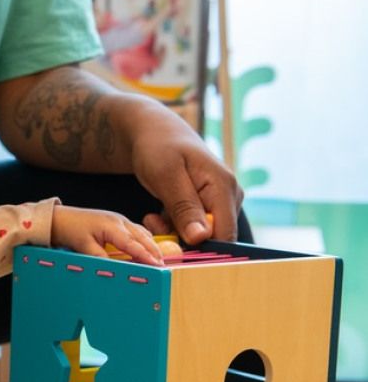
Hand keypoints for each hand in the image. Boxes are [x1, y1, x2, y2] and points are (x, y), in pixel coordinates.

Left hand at [51, 205, 162, 265]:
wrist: (61, 218)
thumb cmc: (71, 230)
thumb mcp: (84, 247)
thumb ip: (101, 258)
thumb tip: (116, 269)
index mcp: (112, 226)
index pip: (134, 244)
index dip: (147, 256)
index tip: (158, 266)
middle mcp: (120, 221)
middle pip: (143, 238)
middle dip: (154, 252)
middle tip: (163, 267)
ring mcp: (120, 220)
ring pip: (142, 233)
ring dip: (151, 246)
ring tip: (158, 260)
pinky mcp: (118, 222)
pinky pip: (136, 231)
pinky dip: (144, 240)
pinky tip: (146, 249)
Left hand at [130, 110, 242, 242]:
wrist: (154, 133)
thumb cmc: (158, 148)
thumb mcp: (166, 176)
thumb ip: (184, 207)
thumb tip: (201, 238)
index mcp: (224, 187)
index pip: (224, 234)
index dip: (199, 248)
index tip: (168, 245)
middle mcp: (229, 196)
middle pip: (212, 238)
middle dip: (181, 240)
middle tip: (153, 226)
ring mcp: (219, 202)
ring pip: (199, 235)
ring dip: (172, 233)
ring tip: (151, 218)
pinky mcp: (206, 206)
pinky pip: (192, 229)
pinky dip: (172, 227)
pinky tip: (156, 217)